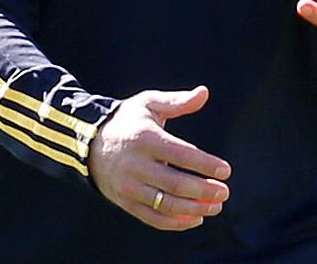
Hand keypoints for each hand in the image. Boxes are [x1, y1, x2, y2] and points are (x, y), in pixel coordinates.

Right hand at [88, 85, 230, 230]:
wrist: (90, 143)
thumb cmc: (128, 121)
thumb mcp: (149, 103)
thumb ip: (178, 101)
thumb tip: (204, 93)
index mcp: (145, 138)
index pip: (180, 154)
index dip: (205, 164)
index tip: (226, 170)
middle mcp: (136, 165)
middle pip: (175, 184)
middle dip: (203, 191)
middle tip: (224, 192)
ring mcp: (130, 186)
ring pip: (165, 205)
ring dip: (194, 209)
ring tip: (215, 207)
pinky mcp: (126, 202)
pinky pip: (153, 218)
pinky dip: (175, 223)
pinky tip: (195, 218)